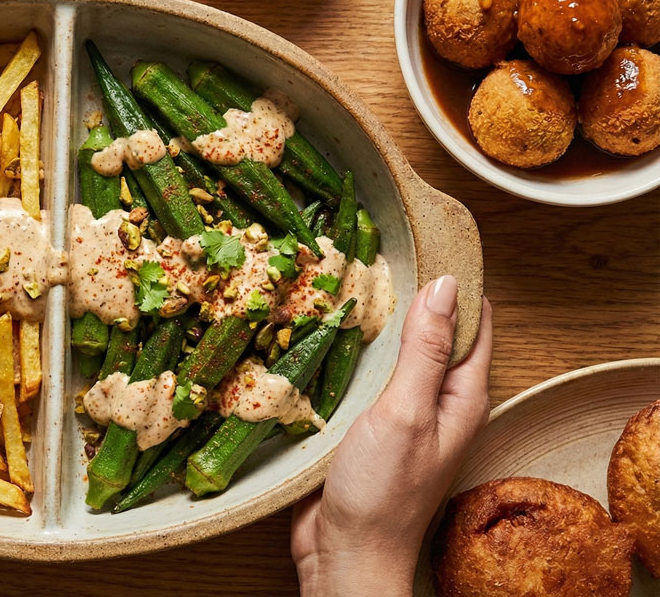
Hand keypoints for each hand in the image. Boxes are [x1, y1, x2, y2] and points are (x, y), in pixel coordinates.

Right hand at [290, 275, 493, 596]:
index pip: (471, 321)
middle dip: (407, 293)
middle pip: (428, 332)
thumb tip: (447, 284)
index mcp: (461, 395)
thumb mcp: (408, 411)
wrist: (344, 553)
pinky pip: (359, 377)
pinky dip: (345, 352)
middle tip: (371, 250)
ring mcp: (398, 413)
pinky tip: (318, 331)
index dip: (457, 278)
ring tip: (339, 278)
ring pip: (390, 352)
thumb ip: (425, 351)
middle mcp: (435, 400)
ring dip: (369, 322)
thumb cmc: (383, 490)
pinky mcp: (362, 425)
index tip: (427, 236)